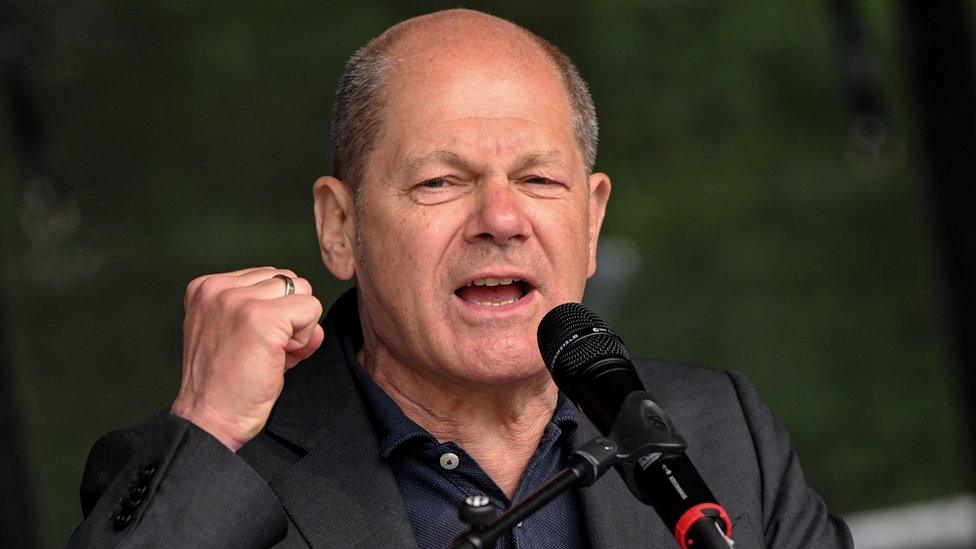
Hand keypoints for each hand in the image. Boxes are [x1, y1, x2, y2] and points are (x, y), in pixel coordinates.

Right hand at [171, 267, 324, 450]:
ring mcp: (239, 301)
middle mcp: (218, 288)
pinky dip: (307, 337)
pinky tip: (283, 358)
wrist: (210, 420)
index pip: (267, 277)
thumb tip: (312, 313)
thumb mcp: (241, 336)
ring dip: (298, 327)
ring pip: (302, 292)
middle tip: (269, 351)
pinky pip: (311, 309)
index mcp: (206, 287)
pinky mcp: (262, 319)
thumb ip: (273, 315)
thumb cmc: (226, 385)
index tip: (259, 342)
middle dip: (290, 316)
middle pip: (288, 280)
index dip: (275, 311)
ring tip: (272, 354)